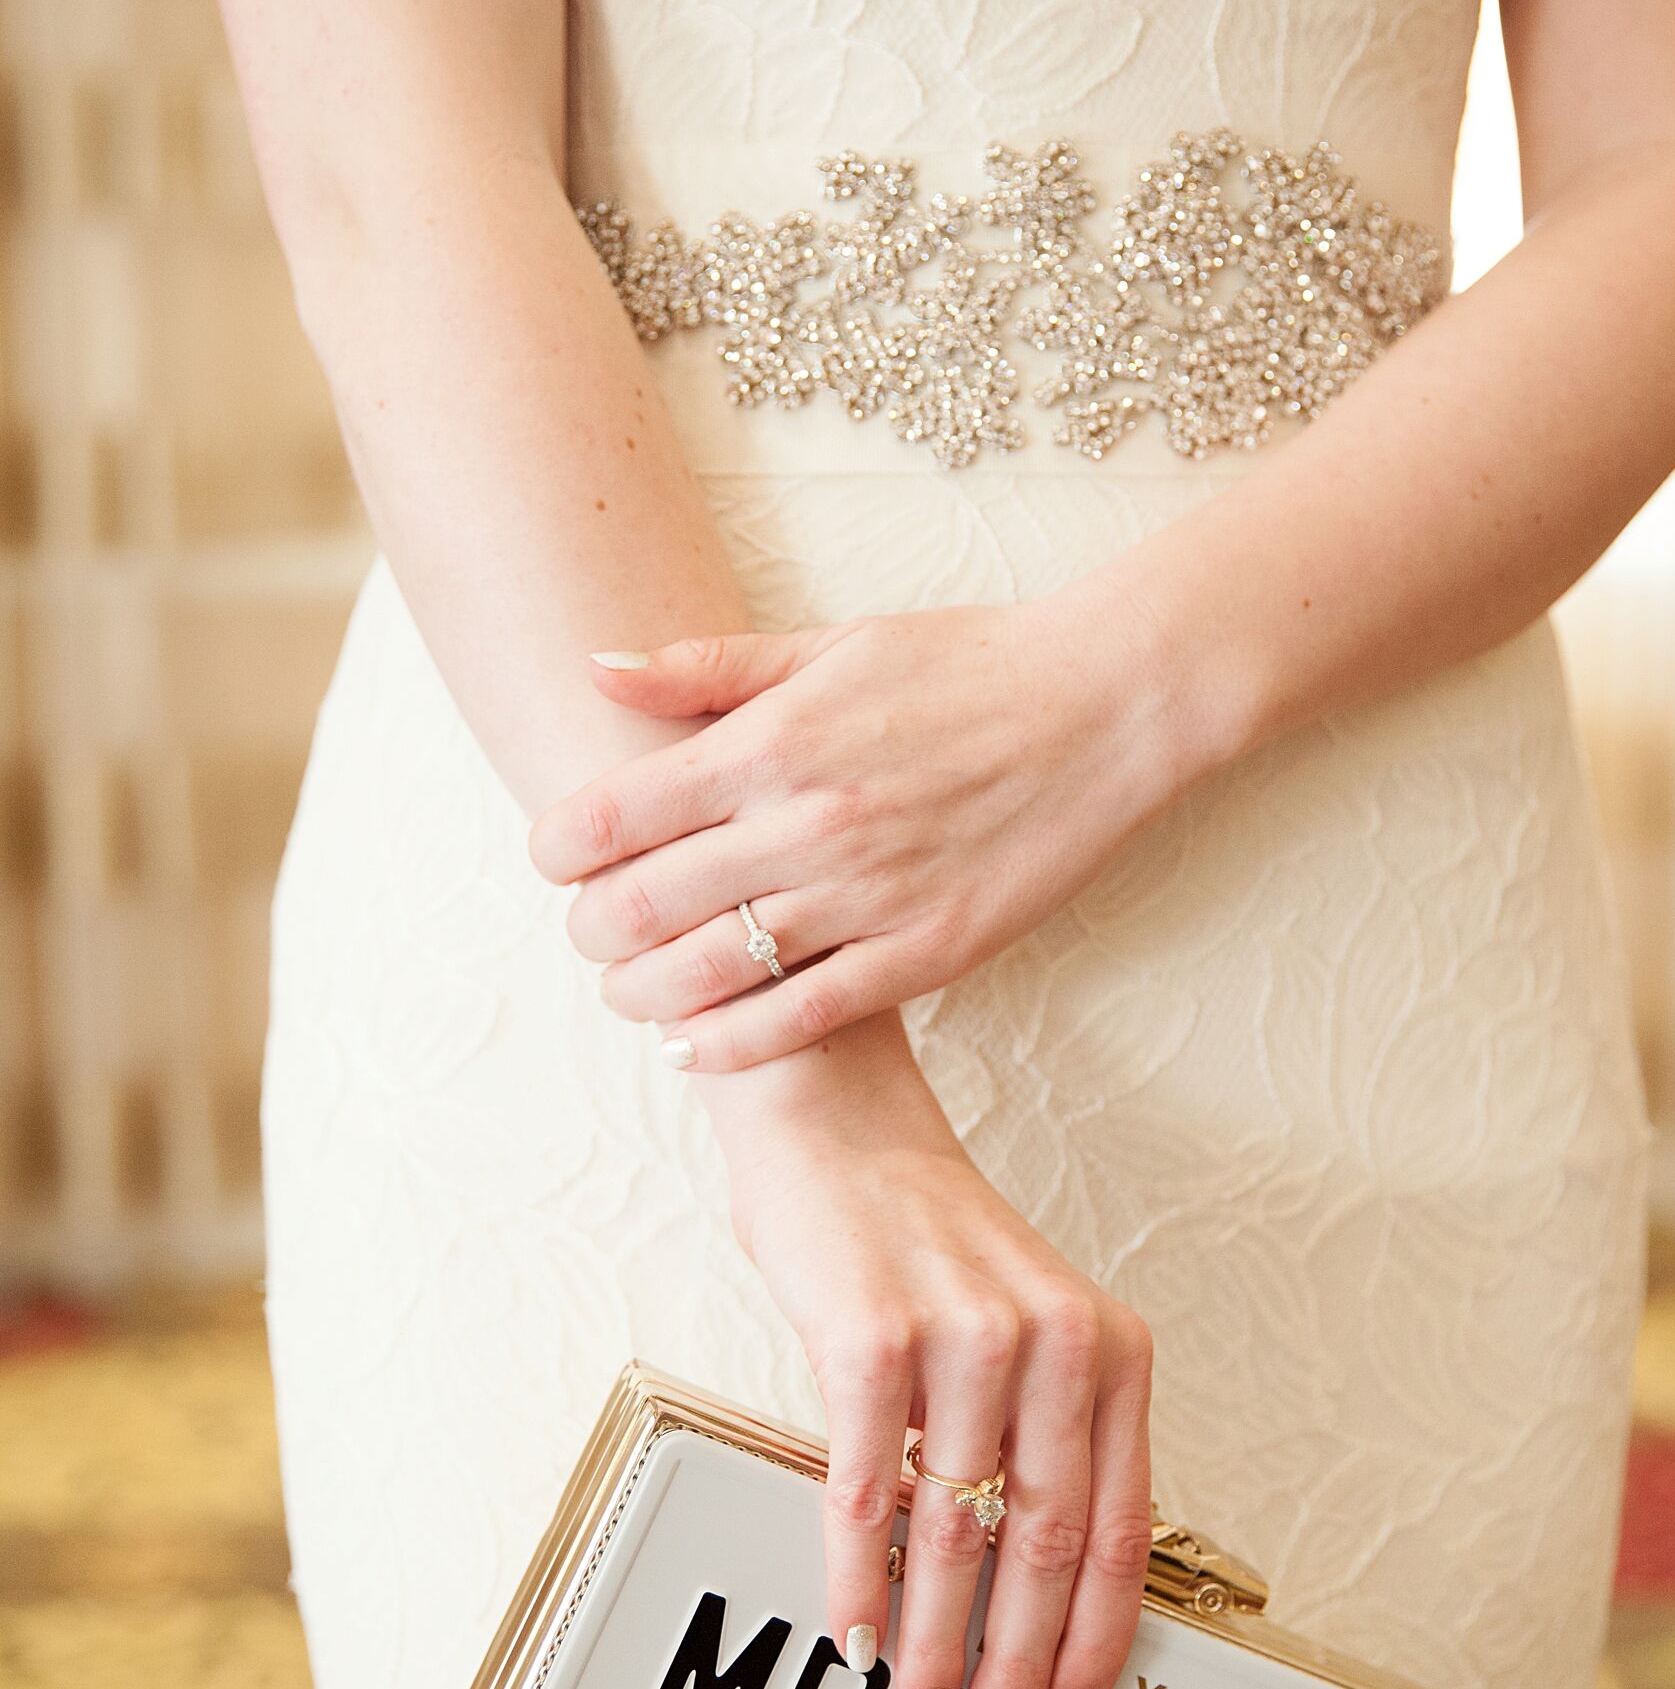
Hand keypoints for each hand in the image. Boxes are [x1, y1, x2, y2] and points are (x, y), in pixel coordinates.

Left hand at [527, 581, 1187, 1068]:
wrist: (1104, 707)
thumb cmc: (967, 666)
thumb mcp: (831, 642)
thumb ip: (709, 667)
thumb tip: (596, 666)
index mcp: (771, 741)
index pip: (612, 816)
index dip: (557, 850)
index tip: (556, 859)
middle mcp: (806, 822)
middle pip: (641, 906)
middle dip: (590, 931)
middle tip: (592, 932)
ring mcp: (865, 895)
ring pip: (708, 974)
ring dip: (643, 995)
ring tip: (633, 990)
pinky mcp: (923, 952)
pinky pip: (802, 1018)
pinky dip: (730, 1044)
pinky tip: (693, 1046)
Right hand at [700, 1016, 1154, 1688]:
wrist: (836, 1125)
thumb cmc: (920, 1240)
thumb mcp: (1022, 1325)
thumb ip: (1044, 1430)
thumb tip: (1032, 1583)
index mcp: (1110, 1349)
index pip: (1120, 1526)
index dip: (1096, 1634)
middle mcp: (1056, 1343)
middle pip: (1047, 1546)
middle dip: (1019, 1661)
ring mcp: (967, 1340)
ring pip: (960, 1532)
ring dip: (939, 1641)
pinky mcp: (873, 1340)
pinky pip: (867, 1491)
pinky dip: (859, 1577)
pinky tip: (855, 1633)